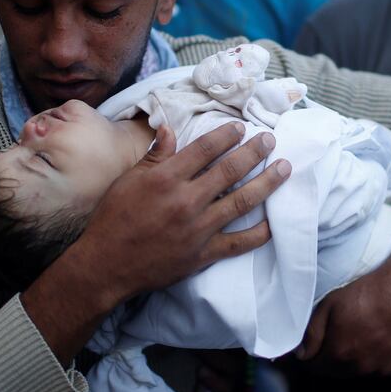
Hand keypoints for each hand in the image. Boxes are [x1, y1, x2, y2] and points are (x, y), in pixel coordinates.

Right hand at [80, 122, 289, 301]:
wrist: (107, 265)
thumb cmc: (114, 218)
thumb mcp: (129, 180)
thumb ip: (155, 155)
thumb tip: (171, 129)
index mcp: (166, 179)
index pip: (204, 150)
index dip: (226, 135)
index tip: (241, 127)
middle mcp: (186, 201)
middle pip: (229, 171)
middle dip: (254, 152)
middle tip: (270, 139)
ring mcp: (198, 229)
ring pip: (240, 202)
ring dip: (265, 184)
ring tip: (283, 169)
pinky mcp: (203, 254)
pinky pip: (238, 243)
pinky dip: (259, 234)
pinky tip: (274, 222)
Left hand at [296, 222, 390, 374]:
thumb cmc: (366, 294)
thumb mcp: (328, 306)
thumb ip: (312, 334)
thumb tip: (302, 354)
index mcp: (339, 354)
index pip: (315, 367)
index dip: (310, 356)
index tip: (310, 347)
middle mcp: (359, 368)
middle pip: (335, 372)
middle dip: (328, 360)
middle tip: (331, 338)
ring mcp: (380, 369)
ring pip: (356, 372)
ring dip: (350, 362)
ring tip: (354, 337)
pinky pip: (377, 370)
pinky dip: (371, 362)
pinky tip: (372, 343)